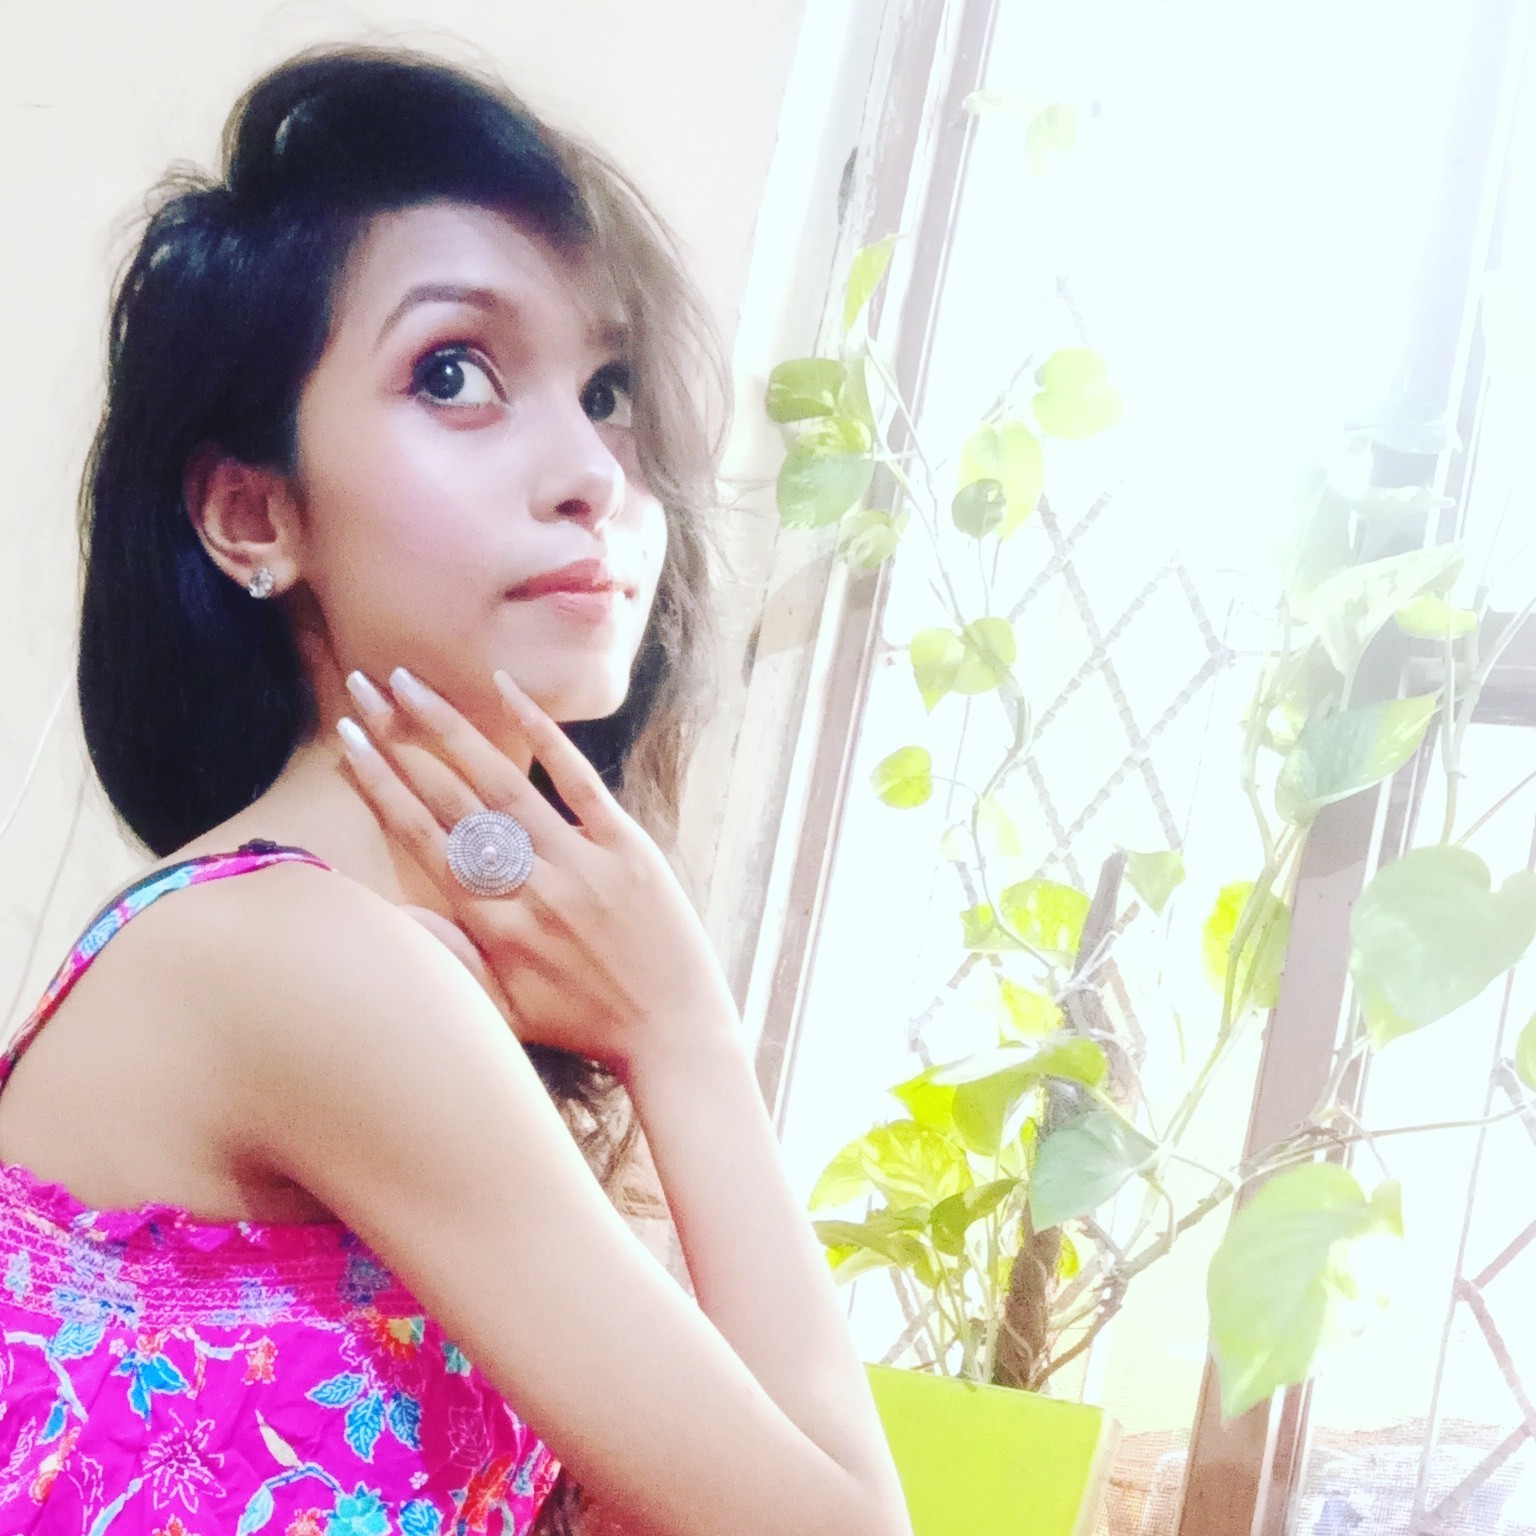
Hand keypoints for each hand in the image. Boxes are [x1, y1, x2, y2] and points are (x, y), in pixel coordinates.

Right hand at [337, 668, 739, 1074]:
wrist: (672, 1029)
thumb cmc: (582, 1023)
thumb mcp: (501, 1011)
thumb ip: (444, 961)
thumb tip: (388, 915)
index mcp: (490, 924)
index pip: (420, 837)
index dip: (379, 784)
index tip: (347, 740)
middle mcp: (527, 886)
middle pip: (449, 797)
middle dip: (400, 738)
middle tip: (363, 685)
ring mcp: (578, 861)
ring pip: (501, 781)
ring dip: (451, 727)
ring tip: (410, 682)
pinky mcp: (626, 846)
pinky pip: (577, 780)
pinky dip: (543, 733)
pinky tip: (507, 689)